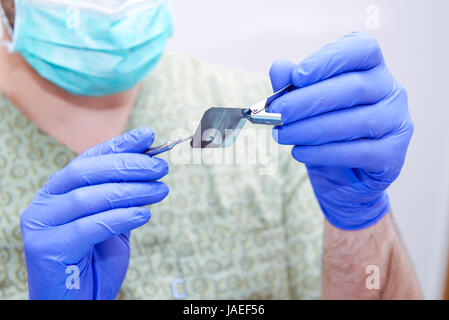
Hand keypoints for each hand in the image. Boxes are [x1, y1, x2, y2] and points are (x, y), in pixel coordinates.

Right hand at [20, 127, 168, 298]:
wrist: (79, 303)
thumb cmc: (96, 262)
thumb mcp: (114, 222)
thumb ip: (125, 195)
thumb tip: (150, 161)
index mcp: (58, 191)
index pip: (89, 159)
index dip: (119, 145)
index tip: (148, 136)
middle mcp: (45, 202)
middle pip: (87, 172)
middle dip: (128, 166)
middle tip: (160, 167)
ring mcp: (41, 225)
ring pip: (89, 197)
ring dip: (131, 191)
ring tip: (160, 190)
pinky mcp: (46, 249)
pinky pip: (90, 226)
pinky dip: (121, 218)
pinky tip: (144, 214)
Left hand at [269, 32, 413, 229]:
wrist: (341, 178)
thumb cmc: (324, 134)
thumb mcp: (303, 108)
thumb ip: (292, 86)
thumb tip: (280, 68)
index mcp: (372, 69)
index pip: (362, 49)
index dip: (330, 59)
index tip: (297, 76)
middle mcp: (391, 91)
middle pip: (354, 87)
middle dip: (308, 101)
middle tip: (277, 112)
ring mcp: (396, 123)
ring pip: (355, 121)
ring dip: (310, 129)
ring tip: (281, 134)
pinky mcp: (392, 155)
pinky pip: (357, 152)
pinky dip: (322, 153)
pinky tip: (299, 152)